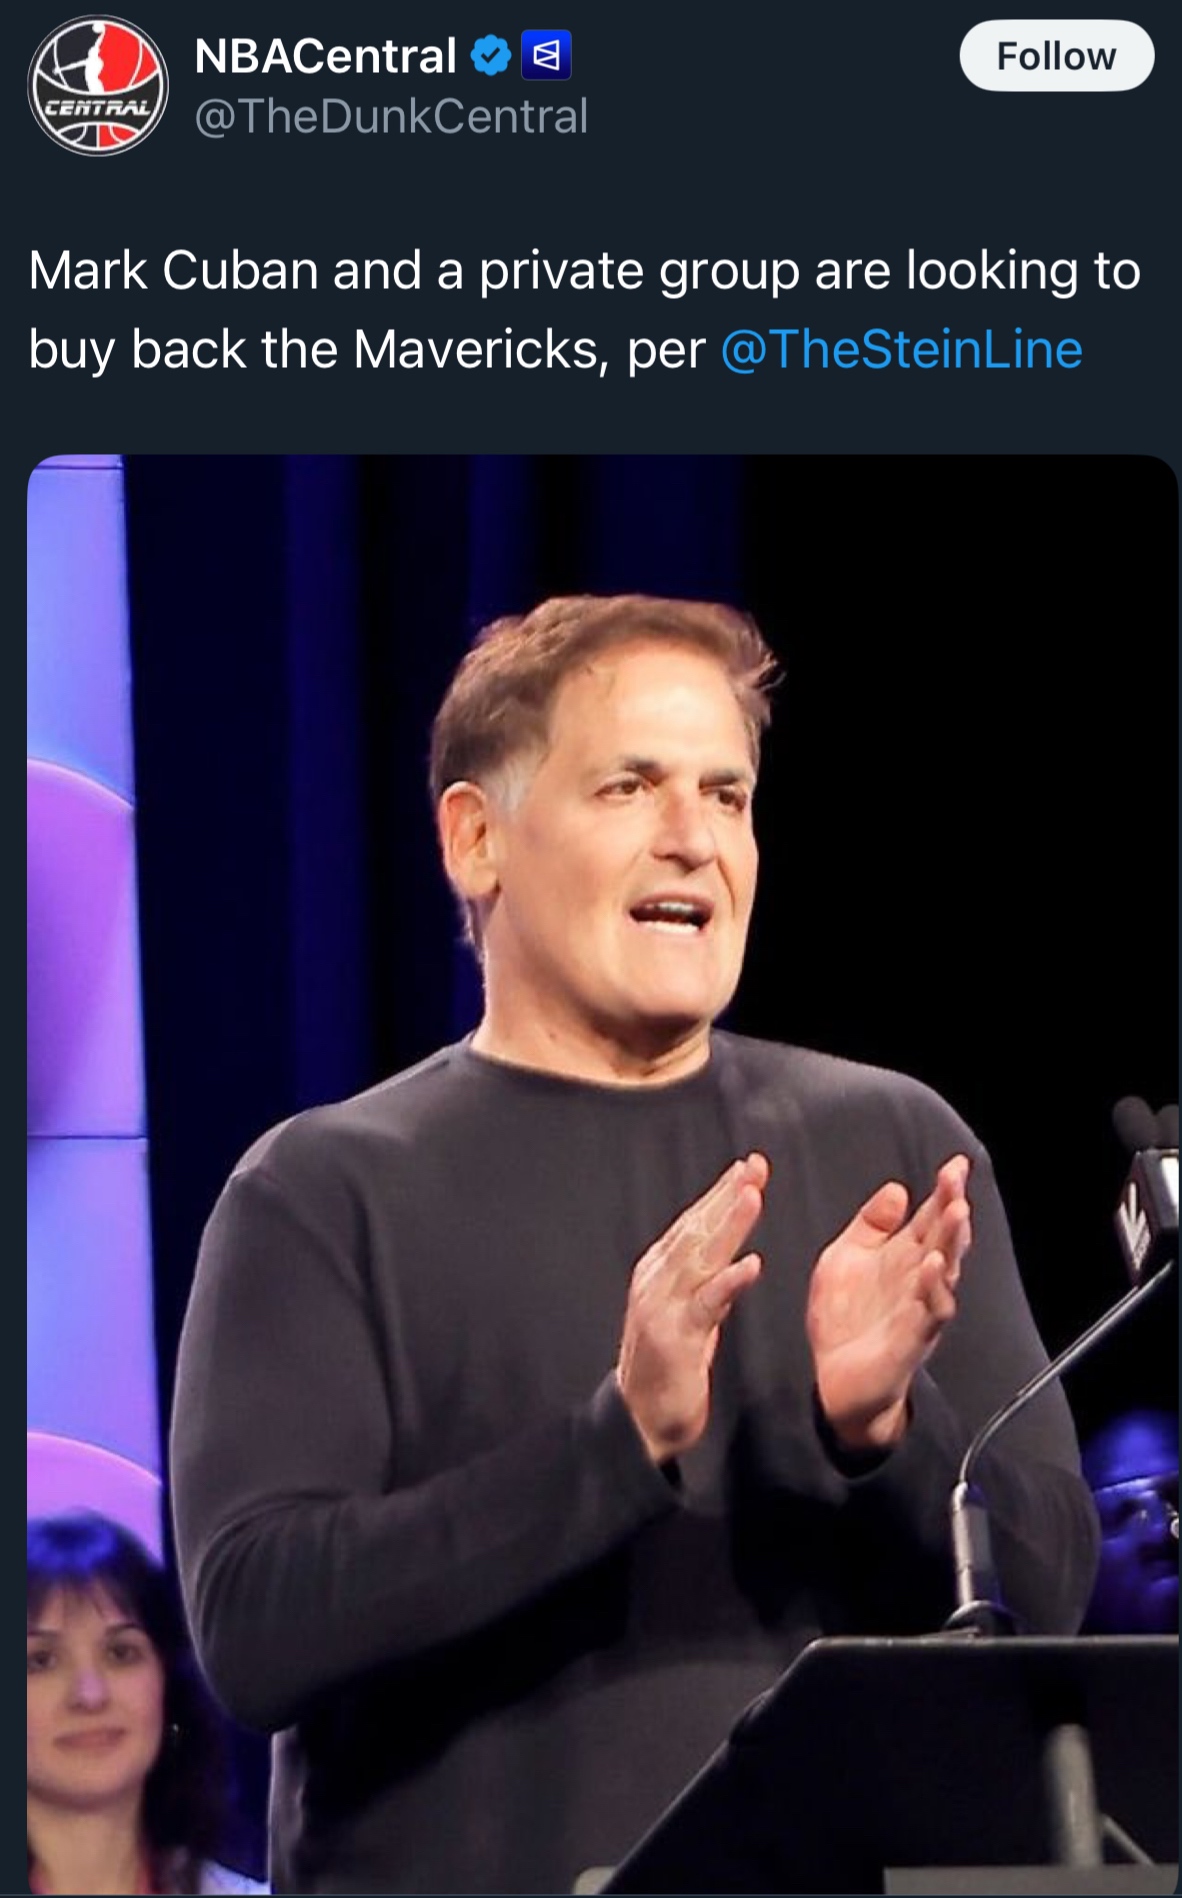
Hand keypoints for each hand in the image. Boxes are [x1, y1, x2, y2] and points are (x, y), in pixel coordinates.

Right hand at [617, 1154, 768, 1462]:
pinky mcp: (676, 1339)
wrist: (640, 1422)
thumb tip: (733, 1257)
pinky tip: (751, 1264)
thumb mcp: (691, 1316)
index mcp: (659, 1272)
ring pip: (699, 1258)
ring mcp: (663, 1309)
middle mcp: (657, 1282)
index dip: (720, 1193)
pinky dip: (729, 1282)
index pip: (693, 1223)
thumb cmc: (667, 1368)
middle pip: (696, 1230)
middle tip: (754, 1165)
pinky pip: (706, 1306)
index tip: (747, 1167)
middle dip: (726, 1195)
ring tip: (753, 1195)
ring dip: (727, 1225)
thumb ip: (708, 1285)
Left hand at [807, 1155, 970, 1451]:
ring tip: (957, 1212)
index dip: (944, 1191)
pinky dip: (933, 1288)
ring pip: (946, 1271)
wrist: (835, 1383)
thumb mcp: (846, 1259)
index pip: (930, 1218)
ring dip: (952, 1242)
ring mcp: (919, 1309)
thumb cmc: (846, 1319)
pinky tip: (933, 1265)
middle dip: (953, 1207)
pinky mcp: (910, 1339)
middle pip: (944, 1238)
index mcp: (904, 1258)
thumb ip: (871, 1225)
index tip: (955, 1163)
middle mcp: (919, 1281)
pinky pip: (929, 1311)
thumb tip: (897, 1189)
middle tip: (957, 1179)